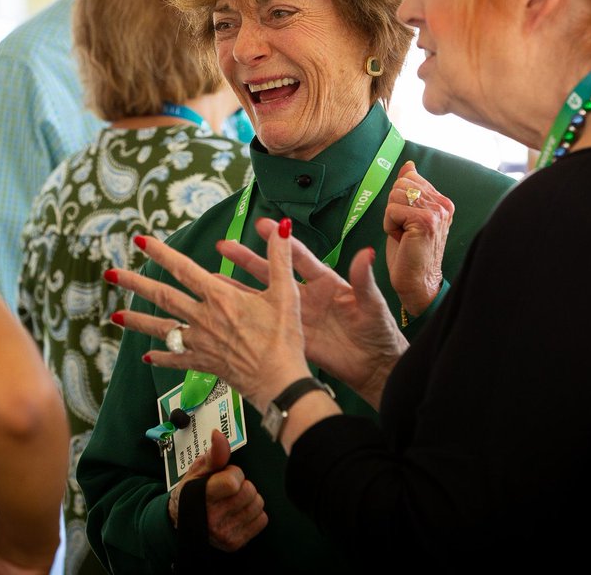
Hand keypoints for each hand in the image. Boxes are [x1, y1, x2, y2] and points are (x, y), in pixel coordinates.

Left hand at [107, 225, 310, 409]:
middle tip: (111, 274)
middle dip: (134, 283)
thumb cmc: (283, 338)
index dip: (161, 252)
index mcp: (220, 297)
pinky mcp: (203, 363)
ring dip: (137, 321)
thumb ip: (280, 257)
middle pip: (162, 296)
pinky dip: (162, 357)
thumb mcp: (285, 292)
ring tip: (115, 317)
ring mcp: (200, 342)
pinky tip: (148, 357)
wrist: (279, 381)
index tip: (141, 240)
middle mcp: (203, 318)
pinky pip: (177, 359)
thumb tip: (282, 227)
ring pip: (162, 328)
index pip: (183, 268)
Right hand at [168, 429, 267, 551]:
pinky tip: (238, 512)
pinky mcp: (235, 543)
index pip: (234, 481)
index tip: (223, 475)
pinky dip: (254, 513)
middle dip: (242, 485)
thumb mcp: (198, 470)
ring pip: (258, 504)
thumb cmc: (192, 491)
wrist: (180, 521)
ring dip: (249, 499)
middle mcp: (212, 519)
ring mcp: (224, 534)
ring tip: (232, 499)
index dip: (233, 473)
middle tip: (227, 489)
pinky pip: (262, 519)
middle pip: (249, 491)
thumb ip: (214, 453)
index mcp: (201, 498)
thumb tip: (219, 434)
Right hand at [216, 219, 407, 407]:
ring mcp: (296, 314)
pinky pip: (264, 322)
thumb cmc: (378, 330)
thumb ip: (363, 279)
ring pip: (262, 296)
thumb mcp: (372, 303)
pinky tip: (227, 310)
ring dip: (239, 286)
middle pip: (271, 271)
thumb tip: (366, 253)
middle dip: (247, 258)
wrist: (375, 366)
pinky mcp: (292, 334)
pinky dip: (245, 315)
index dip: (280, 240)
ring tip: (213, 276)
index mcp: (325, 281)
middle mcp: (306, 294)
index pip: (297, 256)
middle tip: (225, 245)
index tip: (263, 224)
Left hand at [383, 161, 453, 315]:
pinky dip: (390, 226)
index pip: (409, 178)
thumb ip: (410, 189)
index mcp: (441, 201)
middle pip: (400, 185)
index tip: (408, 222)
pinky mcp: (425, 221)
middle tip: (405, 231)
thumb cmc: (409, 252)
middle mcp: (443, 204)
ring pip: (395, 196)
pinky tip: (402, 241)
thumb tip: (409, 164)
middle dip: (394, 208)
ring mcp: (436, 212)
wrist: (417, 282)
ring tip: (404, 236)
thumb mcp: (407, 215)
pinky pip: (392, 210)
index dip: (399, 200)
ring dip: (391, 218)